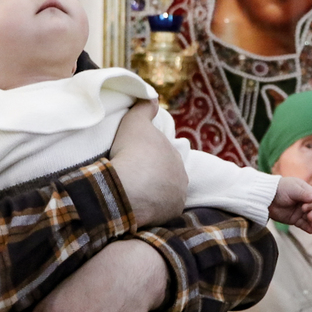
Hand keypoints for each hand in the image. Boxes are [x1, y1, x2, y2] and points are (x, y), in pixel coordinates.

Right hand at [109, 101, 187, 226]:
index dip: (150, 157)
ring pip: (166, 194)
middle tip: (135, 178)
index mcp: (174, 155)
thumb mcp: (135, 122)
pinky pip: (161, 211)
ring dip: (155, 194)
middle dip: (155, 176)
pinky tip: (139, 208)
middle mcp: (182, 176)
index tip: (137, 160)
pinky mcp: (171, 214)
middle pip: (168, 175)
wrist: (129, 187)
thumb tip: (153, 97)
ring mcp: (178, 197)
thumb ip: (144, 107)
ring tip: (136, 195)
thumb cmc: (132, 152)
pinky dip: (152, 209)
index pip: (164, 155)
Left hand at [269, 177, 311, 232]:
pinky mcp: (295, 219)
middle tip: (310, 217)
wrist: (266, 198)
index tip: (305, 207)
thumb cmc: (279, 189)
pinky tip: (310, 231)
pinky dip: (308, 228)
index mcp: (306, 192)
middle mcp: (305, 202)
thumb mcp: (292, 189)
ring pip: (311, 218)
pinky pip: (304, 225)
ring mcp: (300, 211)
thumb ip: (303, 193)